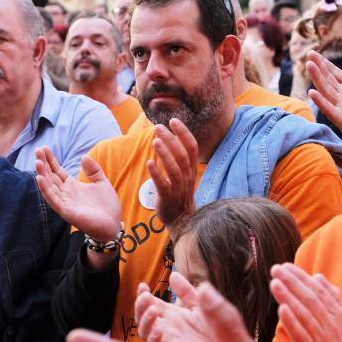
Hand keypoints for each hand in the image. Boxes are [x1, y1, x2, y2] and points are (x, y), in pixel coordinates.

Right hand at [35, 146, 121, 241]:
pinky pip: (53, 200)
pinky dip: (46, 189)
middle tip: (37, 150)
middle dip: (43, 164)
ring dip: (42, 174)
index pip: (57, 171)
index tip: (44, 148)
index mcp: (73, 186)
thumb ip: (93, 170)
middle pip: (51, 176)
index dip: (51, 160)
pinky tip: (40, 178)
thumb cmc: (107, 207)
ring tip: (37, 161)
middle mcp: (66, 194)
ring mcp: (65, 203)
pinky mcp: (67, 212)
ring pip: (49, 187)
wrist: (114, 226)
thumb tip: (84, 156)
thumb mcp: (102, 183)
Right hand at [135, 273, 222, 341]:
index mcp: (173, 315)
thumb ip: (187, 292)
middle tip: (146, 297)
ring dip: (145, 321)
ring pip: (145, 334)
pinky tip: (159, 331)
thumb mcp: (203, 305)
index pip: (151, 304)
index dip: (143, 295)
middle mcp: (168, 329)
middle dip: (141, 307)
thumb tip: (173, 275)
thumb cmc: (220, 329)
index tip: (143, 286)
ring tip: (153, 311)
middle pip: (143, 318)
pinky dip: (153, 341)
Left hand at [147, 119, 197, 238]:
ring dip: (165, 154)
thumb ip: (178, 158)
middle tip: (158, 127)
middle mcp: (187, 177)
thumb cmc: (180, 194)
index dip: (184, 133)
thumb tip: (168, 137)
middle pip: (182, 155)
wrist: (182, 221)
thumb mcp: (184, 174)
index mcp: (192, 169)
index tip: (174, 121)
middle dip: (171, 139)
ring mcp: (178, 188)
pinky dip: (157, 173)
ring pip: (174, 168)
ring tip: (155, 141)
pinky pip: (163, 185)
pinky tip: (149, 163)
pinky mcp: (168, 198)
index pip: (192, 148)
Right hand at [306, 51, 341, 144]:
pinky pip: (329, 109)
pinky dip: (320, 101)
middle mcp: (341, 96)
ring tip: (309, 65)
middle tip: (309, 53)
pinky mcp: (340, 119)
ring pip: (326, 89)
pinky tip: (311, 93)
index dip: (324, 63)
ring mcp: (339, 107)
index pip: (333, 73)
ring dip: (317, 77)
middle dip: (318, 66)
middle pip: (327, 78)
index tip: (314, 53)